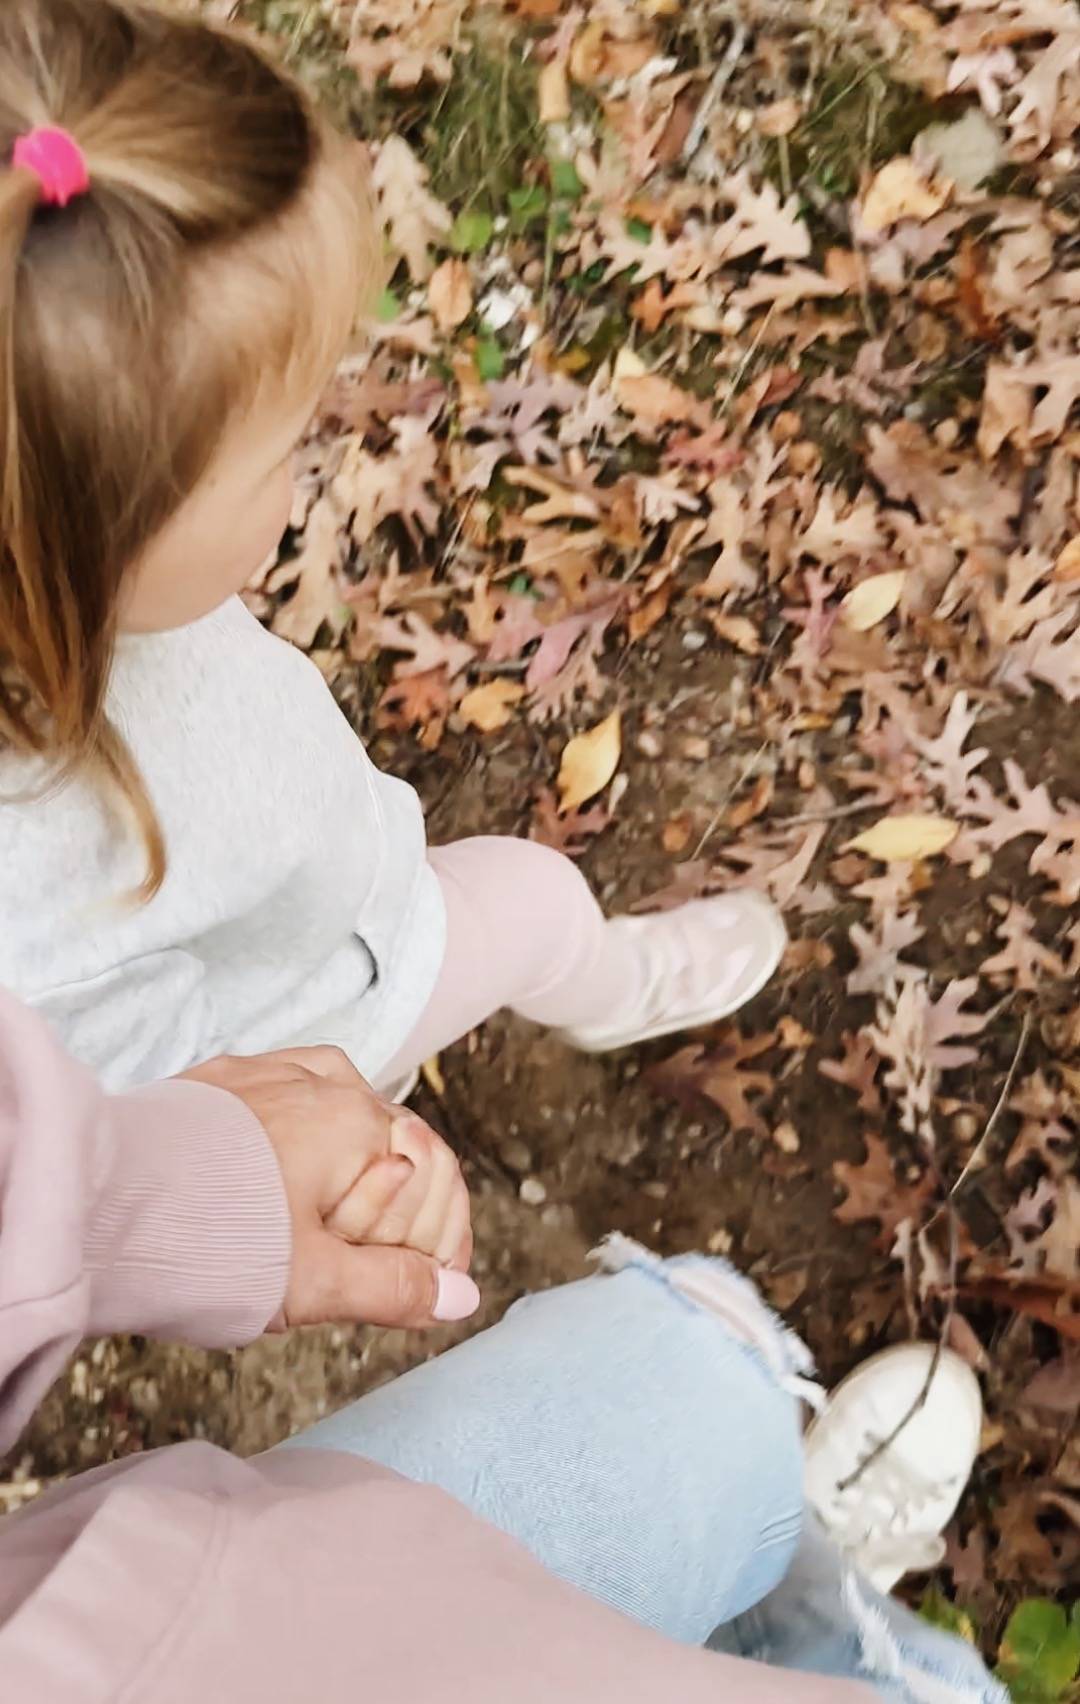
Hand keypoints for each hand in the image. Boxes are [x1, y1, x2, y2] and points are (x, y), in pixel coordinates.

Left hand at [181, 1047, 477, 1330]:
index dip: (442, 1241)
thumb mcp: (317, 1286)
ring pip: (347, 1115)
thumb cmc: (212, 1245)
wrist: (96, 1206)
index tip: (429, 1289)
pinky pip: (294, 1098)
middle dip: (396, 1216)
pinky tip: (289, 1178)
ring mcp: (274, 1073)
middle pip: (396, 1146)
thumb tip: (461, 1295)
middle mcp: (327, 1082)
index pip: (438, 1176)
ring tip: (326, 1235)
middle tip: (370, 1278)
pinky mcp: (226, 1078)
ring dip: (354, 1174)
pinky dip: (307, 1140)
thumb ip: (397, 1287)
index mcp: (360, 1124)